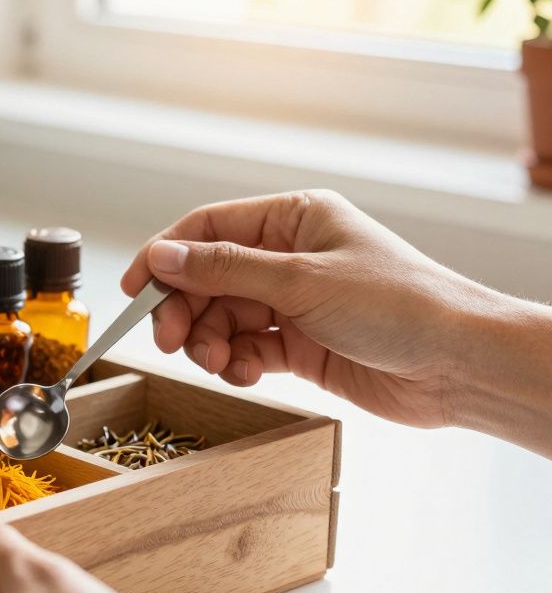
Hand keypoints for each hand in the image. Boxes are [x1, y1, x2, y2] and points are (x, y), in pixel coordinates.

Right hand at [120, 189, 515, 428]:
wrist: (458, 366)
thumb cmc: (401, 306)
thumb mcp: (301, 280)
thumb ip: (224, 269)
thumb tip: (163, 255)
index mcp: (294, 219)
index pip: (208, 229)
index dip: (165, 257)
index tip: (134, 291)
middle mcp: (290, 257)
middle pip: (208, 279)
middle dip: (185, 310)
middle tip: (171, 339)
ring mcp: (294, 303)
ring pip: (223, 319)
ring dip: (210, 342)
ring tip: (218, 361)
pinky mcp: (301, 346)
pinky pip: (247, 350)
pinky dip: (237, 363)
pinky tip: (246, 373)